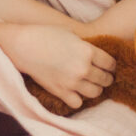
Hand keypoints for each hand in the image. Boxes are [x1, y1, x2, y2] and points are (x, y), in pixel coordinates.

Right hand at [0, 23, 114, 108]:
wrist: (24, 46)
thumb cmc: (46, 34)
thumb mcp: (71, 33)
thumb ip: (86, 44)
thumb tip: (96, 50)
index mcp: (88, 51)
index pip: (111, 64)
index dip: (111, 65)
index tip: (109, 65)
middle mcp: (83, 68)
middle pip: (106, 79)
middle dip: (106, 77)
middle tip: (102, 75)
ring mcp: (72, 82)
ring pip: (95, 93)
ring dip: (95, 89)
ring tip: (91, 84)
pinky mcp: (60, 92)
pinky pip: (78, 103)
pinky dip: (78, 98)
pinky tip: (75, 91)